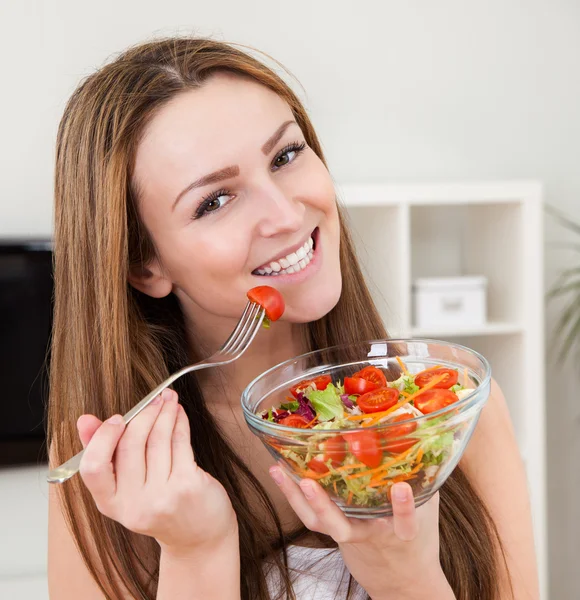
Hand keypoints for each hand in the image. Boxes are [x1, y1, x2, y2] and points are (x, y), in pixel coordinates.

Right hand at [77, 389, 236, 556]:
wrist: (197, 536)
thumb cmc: (160, 504)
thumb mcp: (126, 488)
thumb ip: (103, 453)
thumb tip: (85, 420)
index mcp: (110, 504)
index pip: (93, 468)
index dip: (103, 438)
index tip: (116, 417)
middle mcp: (135, 504)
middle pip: (131, 446)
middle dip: (144, 414)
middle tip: (154, 398)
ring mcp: (162, 496)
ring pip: (158, 440)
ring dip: (165, 413)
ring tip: (168, 400)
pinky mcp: (187, 486)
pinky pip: (180, 443)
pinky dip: (180, 423)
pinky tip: (179, 414)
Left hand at [269, 466, 453, 599]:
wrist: (402, 584)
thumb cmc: (417, 542)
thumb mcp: (429, 511)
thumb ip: (426, 480)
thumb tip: (426, 439)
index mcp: (402, 533)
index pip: (406, 523)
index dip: (404, 509)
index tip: (402, 489)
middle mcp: (371, 536)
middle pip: (344, 527)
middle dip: (323, 506)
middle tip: (308, 483)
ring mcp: (350, 536)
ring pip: (319, 523)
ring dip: (295, 497)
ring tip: (278, 470)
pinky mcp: (335, 534)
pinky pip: (312, 518)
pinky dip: (294, 495)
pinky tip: (281, 473)